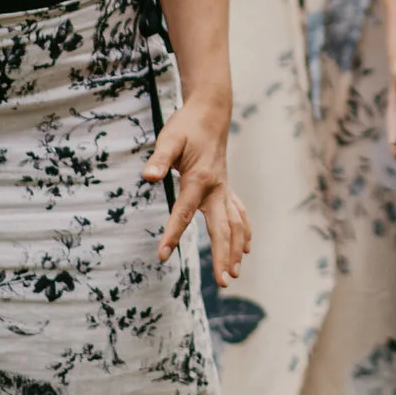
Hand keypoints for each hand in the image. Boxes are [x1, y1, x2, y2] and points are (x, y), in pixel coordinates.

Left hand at [143, 97, 251, 285]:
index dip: (173, 234)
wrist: (210, 112)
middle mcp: (217, 188)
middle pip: (221, 228)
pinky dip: (243, 231)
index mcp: (199, 179)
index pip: (184, 212)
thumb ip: (159, 159)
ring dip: (236, 249)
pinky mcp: (226, 187)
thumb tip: (148, 176)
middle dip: (224, 255)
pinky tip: (247, 246)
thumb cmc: (186, 126)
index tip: (163, 255)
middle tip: (224, 281)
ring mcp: (224, 189)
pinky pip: (239, 214)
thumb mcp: (169, 139)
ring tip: (235, 273)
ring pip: (235, 225)